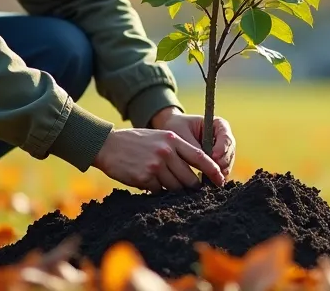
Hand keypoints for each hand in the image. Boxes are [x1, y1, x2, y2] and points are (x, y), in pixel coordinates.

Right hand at [92, 127, 225, 191]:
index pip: (201, 157)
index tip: (220, 180)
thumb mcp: (160, 137)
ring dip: (172, 189)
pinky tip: (148, 181)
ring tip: (162, 180)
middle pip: (190, 178)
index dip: (213, 171)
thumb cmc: (136, 142)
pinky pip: (159, 191)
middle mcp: (167, 152)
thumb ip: (177, 150)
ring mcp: (156, 165)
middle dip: (191, 187)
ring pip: (176, 187)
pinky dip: (157, 190)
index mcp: (173, 140)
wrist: (108, 145)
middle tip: (189, 189)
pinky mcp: (145, 177)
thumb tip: (196, 171)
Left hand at [149, 108, 235, 176]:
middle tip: (215, 172)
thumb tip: (205, 162)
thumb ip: (195, 147)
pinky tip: (210, 182)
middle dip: (223, 163)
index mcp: (218, 125)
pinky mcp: (217, 162)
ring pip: (227, 163)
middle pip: (230, 152)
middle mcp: (223, 138)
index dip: (222, 148)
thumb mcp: (183, 134)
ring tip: (212, 179)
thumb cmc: (177, 128)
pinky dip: (216, 176)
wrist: (172, 132)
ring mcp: (222, 151)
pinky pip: (221, 170)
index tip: (214, 156)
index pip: (226, 137)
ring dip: (221, 171)